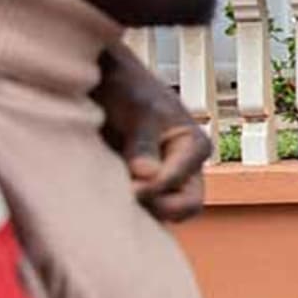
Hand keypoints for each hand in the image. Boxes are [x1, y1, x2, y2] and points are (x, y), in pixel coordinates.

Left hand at [94, 48, 210, 222]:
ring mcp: (164, 182)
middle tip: (124, 196)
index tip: (126, 185)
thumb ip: (143, 143)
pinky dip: (125, 209)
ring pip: (160, 214)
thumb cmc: (126, 88)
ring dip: (137, 210)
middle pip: (182, 208)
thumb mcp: (139, 110)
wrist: (102, 83)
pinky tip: (105, 194)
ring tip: (111, 189)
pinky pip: (141, 212)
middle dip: (154, 207)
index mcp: (195, 147)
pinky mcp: (142, 190)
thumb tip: (146, 175)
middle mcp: (186, 169)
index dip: (152, 188)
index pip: (179, 183)